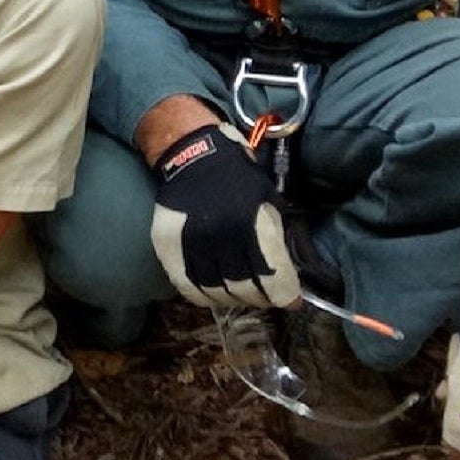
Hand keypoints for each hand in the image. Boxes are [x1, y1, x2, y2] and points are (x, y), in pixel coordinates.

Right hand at [147, 122, 299, 308]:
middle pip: (245, 289)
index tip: (292, 302)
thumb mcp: (268, 201)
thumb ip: (275, 239)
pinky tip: (214, 294)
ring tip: (241, 295)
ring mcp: (190, 243)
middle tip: (266, 297)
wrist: (193, 156)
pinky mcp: (167, 247)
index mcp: (249, 224)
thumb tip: (286, 277)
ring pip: (216, 291)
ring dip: (233, 299)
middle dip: (261, 299)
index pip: (272, 277)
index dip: (286, 296)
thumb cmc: (237, 178)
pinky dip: (203, 297)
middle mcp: (220, 237)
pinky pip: (187, 286)